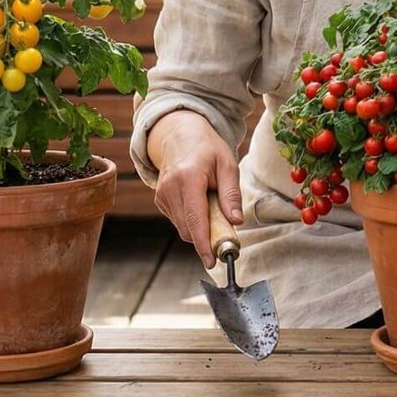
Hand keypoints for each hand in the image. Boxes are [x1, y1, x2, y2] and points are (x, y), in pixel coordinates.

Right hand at [147, 110, 243, 267]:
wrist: (179, 134)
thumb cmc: (207, 148)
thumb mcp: (227, 164)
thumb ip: (231, 194)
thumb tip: (236, 222)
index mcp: (188, 178)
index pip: (196, 219)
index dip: (204, 244)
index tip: (212, 262)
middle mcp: (170, 188)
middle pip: (188, 229)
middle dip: (207, 239)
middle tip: (227, 237)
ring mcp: (162, 195)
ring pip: (183, 227)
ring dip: (200, 229)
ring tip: (214, 208)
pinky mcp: (160, 200)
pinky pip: (179, 220)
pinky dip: (192, 221)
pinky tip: (200, 204)